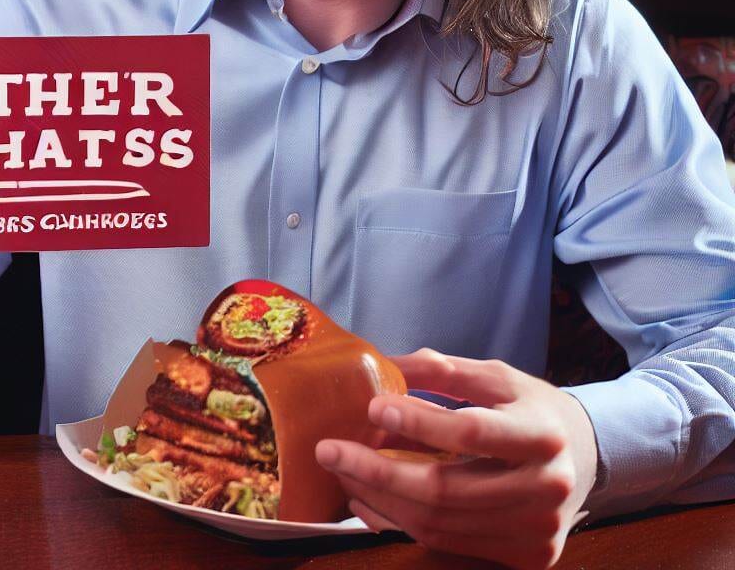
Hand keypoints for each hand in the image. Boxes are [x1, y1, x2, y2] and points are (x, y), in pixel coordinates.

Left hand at [316, 348, 598, 569]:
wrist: (587, 458)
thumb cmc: (533, 410)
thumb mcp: (497, 377)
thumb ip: (444, 370)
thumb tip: (384, 364)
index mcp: (541, 433)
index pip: (470, 431)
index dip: (418, 421)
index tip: (373, 406)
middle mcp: (545, 489)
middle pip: (447, 491)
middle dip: (378, 472)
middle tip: (329, 450)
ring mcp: (537, 532)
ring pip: (440, 525)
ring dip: (380, 499)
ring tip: (341, 471)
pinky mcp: (525, 558)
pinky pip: (447, 545)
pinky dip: (400, 522)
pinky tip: (367, 499)